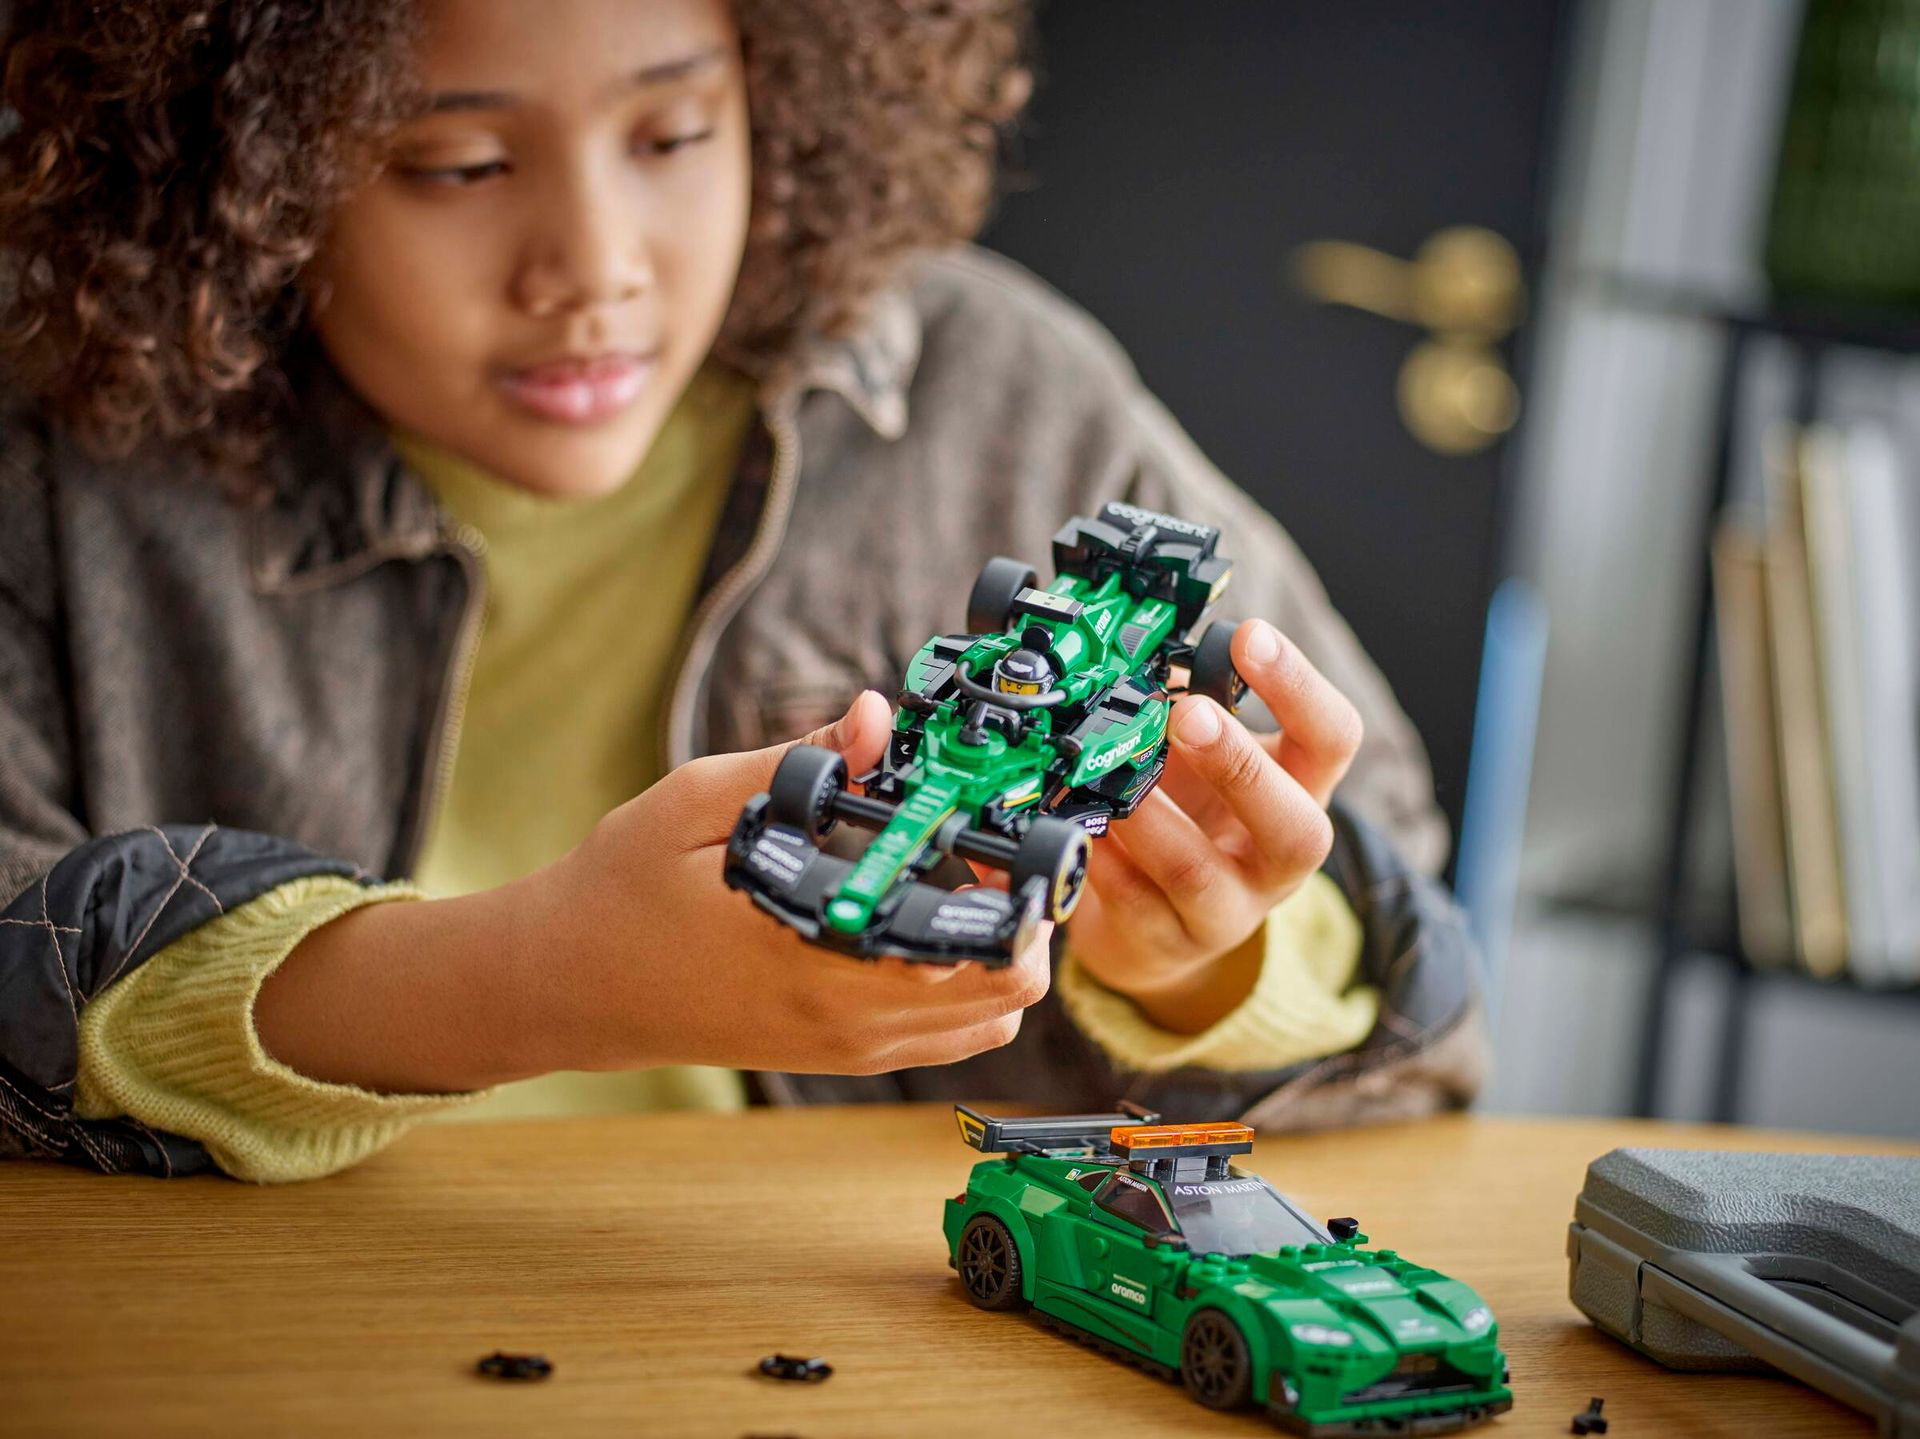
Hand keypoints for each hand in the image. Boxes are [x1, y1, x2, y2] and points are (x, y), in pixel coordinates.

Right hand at [258, 693, 1052, 1092]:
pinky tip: (921, 919)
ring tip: (958, 881)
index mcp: (822, 958)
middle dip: (1026, 918)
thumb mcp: (697, 804)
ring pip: (988, 1023)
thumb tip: (878, 717)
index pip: (982, 954)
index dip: (1022, 893)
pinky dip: (964, 984)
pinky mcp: (836, 1054)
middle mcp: (848, 1019)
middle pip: (1011, 996)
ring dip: (1000, 953)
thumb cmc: (618, 892)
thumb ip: (799, 761)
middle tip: (990, 848)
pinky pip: (944, 1036)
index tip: (1006, 830)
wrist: (561, 985)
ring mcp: (846, 1047)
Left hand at [1063, 618, 1361, 1032]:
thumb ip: (1189, 708)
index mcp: (1299, 793)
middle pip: (1296, 828)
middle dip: (1239, 767)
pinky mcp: (1162, 943)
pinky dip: (1098, 858)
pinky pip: (1128, 903)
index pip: (1334, 740)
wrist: (1156, 926)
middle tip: (1187, 714)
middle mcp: (1276, 861)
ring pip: (1198, 874)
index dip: (1300, 688)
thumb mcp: (1202, 759)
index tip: (1249, 635)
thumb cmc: (1186, 815)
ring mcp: (1225, 912)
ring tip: (1111, 774)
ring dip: (1150, 818)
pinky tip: (1073, 822)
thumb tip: (1139, 645)